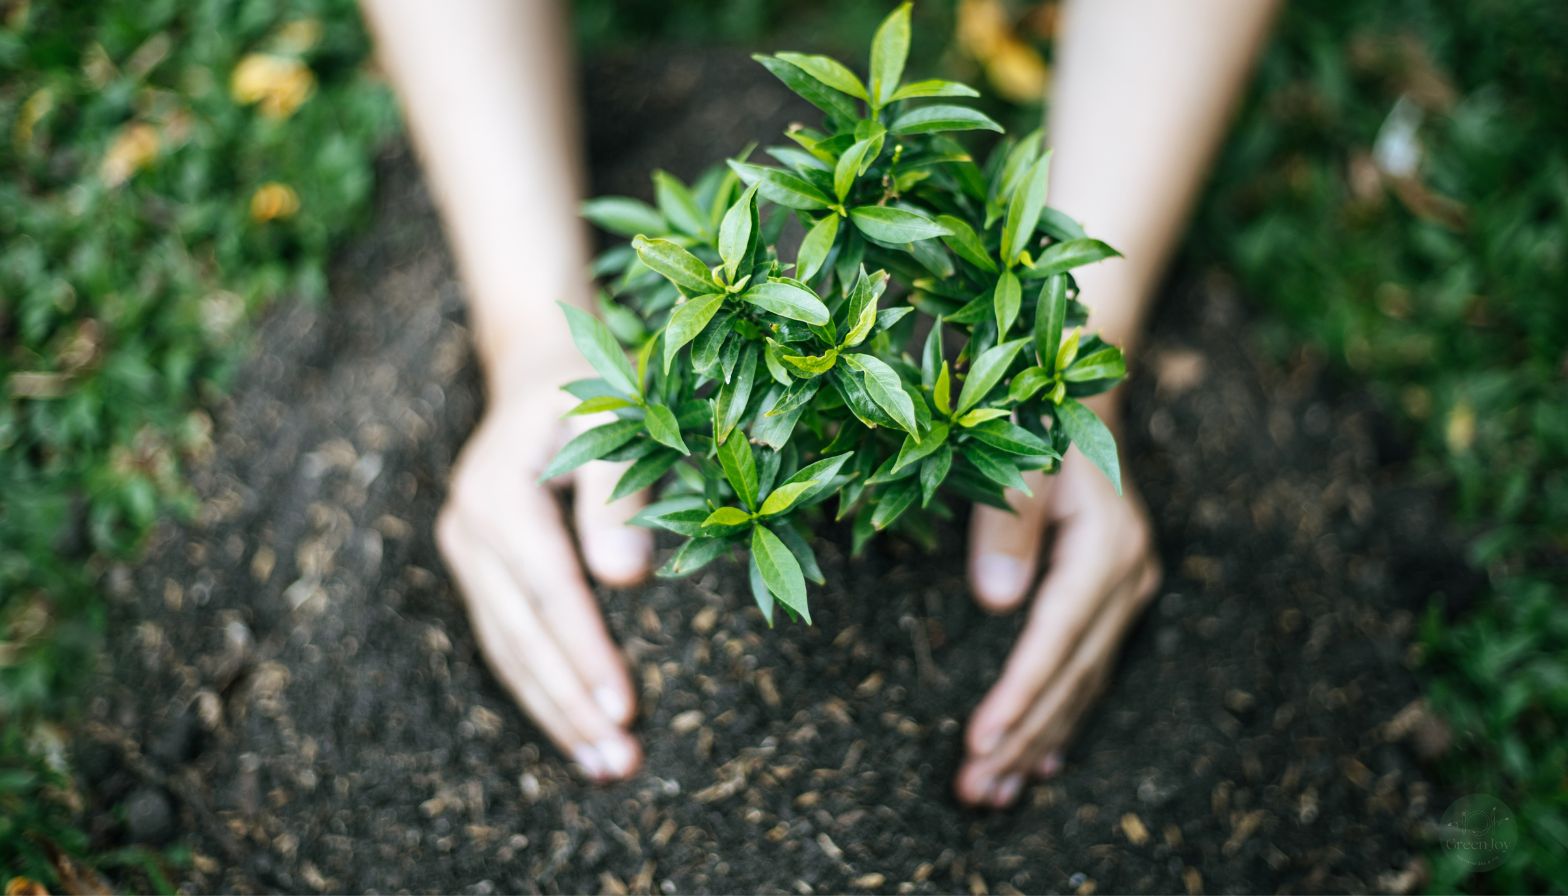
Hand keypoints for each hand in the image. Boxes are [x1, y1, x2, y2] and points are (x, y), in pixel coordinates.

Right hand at [436, 365, 652, 780]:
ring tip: (604, 768)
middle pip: (522, 635)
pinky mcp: (478, 570)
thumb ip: (619, 493)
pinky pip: (506, 641)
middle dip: (571, 704)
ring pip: (507, 649)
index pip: (549, 591)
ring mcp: (466, 553)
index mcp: (499, 492)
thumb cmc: (592, 389)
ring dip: (554, 713)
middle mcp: (470, 529)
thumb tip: (625, 581)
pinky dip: (539, 689)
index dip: (587, 654)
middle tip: (620, 764)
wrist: (538, 369)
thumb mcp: (615, 418)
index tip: (626, 710)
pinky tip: (574, 731)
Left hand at [956, 404, 1160, 806]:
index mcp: (1106, 550)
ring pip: (1082, 684)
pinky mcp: (1117, 597)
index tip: (979, 744)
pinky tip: (1043, 763)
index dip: (1017, 696)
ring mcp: (1129, 591)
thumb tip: (996, 604)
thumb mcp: (1018, 461)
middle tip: (974, 791)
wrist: (1083, 398)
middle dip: (1021, 738)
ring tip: (995, 793)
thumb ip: (1007, 527)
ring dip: (1038, 742)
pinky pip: (1090, 672)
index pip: (1055, 641)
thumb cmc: (1038, 421)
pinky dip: (1062, 718)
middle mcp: (1128, 578)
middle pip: (1071, 677)